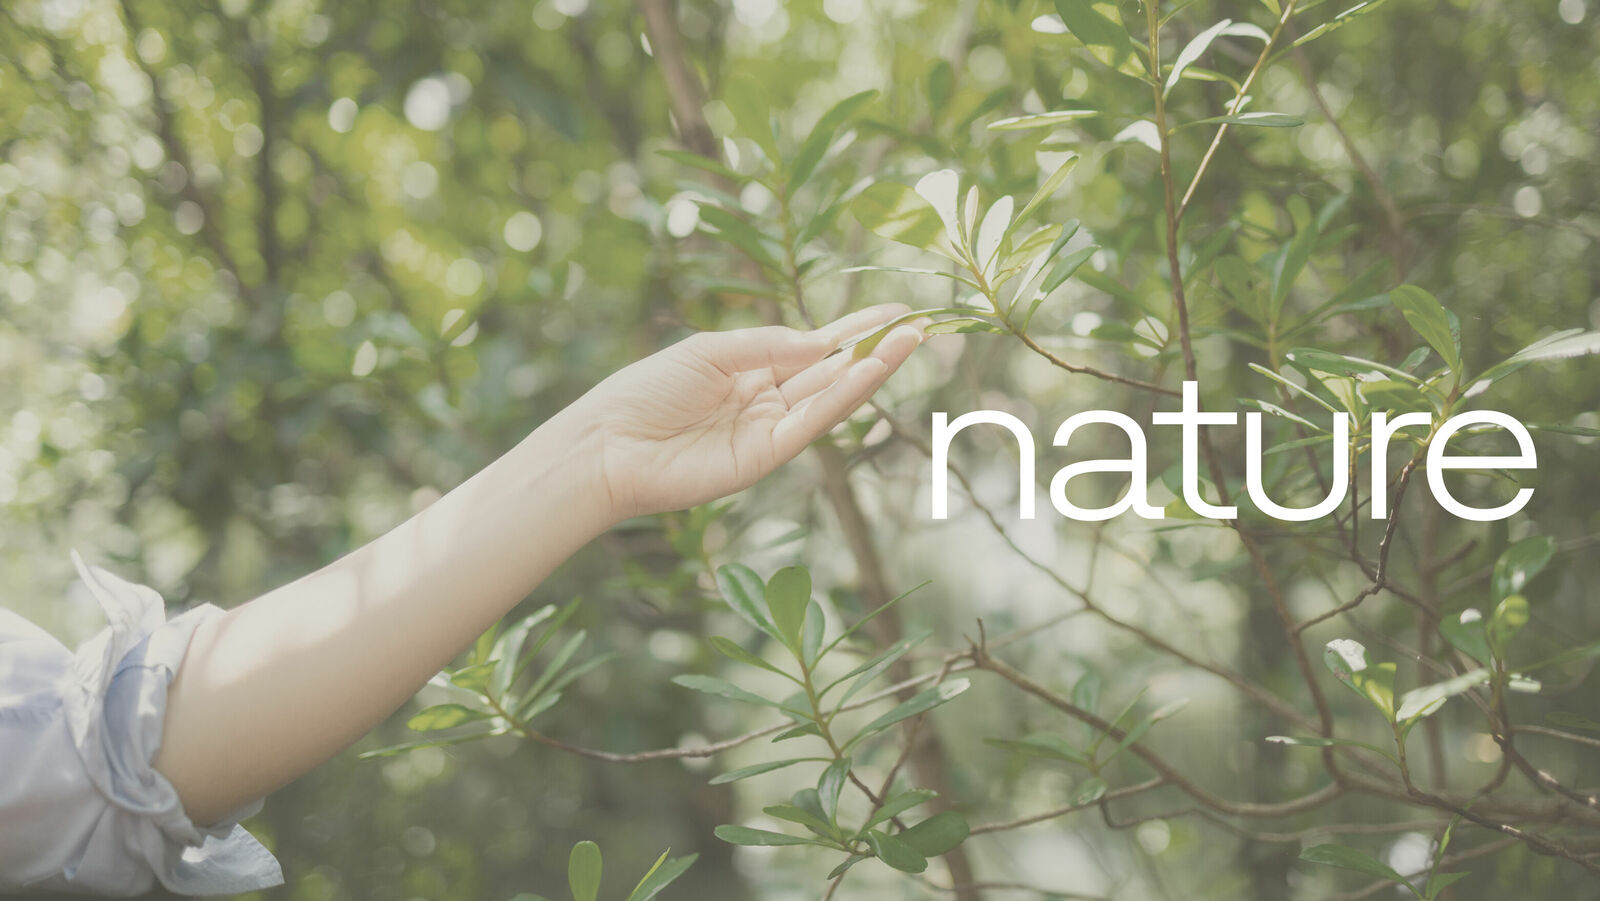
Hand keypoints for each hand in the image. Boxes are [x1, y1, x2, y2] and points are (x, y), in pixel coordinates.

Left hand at [574, 305, 922, 519]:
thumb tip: (823, 340)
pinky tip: (869, 371)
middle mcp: (765, 400)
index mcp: (748, 370)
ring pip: (830, 395)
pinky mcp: (764, 458)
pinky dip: (843, 398)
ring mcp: (768, 430)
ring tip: (910, 341)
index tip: (897, 311)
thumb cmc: (644, 392)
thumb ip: (767, 345)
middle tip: (921, 326)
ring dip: (872, 369)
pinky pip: (811, 422)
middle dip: (875, 347)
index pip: (814, 347)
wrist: (607, 445)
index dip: (855, 329)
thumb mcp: (709, 352)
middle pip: (831, 370)